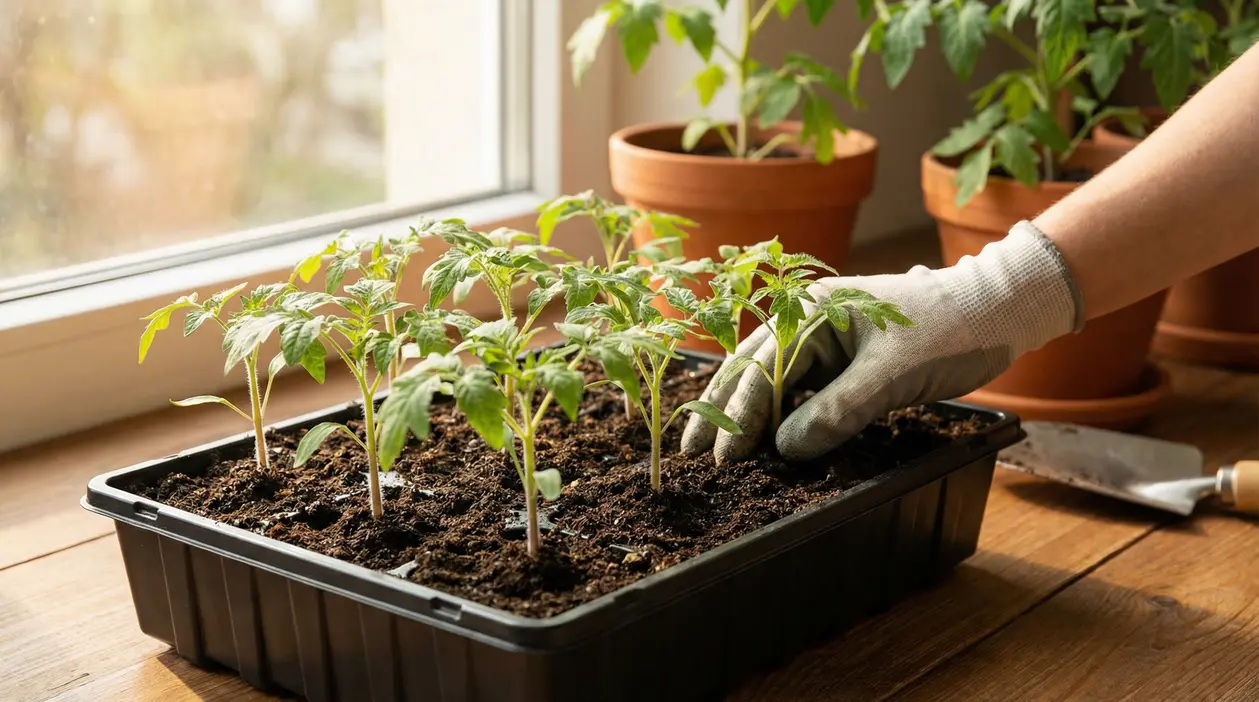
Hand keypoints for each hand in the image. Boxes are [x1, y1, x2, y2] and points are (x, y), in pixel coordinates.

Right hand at [681, 221, 1083, 463]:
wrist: (1000, 310)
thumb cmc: (950, 330)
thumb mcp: (890, 375)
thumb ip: (836, 411)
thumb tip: (785, 450)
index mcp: (812, 309)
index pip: (761, 368)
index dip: (738, 416)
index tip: (721, 458)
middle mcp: (809, 319)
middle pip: (751, 370)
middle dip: (722, 414)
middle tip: (692, 456)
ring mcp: (825, 339)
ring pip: (771, 382)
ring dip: (746, 417)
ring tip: (715, 451)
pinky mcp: (844, 360)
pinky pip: (801, 390)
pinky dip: (780, 416)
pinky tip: (766, 441)